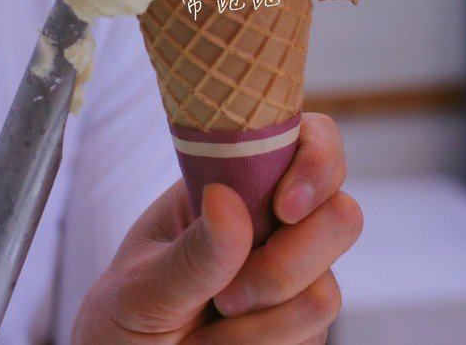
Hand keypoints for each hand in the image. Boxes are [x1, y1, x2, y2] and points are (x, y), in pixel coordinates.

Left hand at [73, 113, 361, 343]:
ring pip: (326, 295)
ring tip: (203, 335)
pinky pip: (311, 338)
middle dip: (282, 266)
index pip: (308, 140)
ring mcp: (299, 282)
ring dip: (257, 326)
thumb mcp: (141, 286)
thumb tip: (227, 199)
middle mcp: (279, 226)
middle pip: (341, 217)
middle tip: (225, 297)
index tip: (284, 208)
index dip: (317, 163)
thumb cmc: (124, 319)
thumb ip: (191, 254)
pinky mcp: (304, 331)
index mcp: (236, 185)